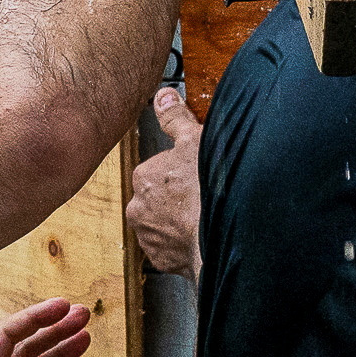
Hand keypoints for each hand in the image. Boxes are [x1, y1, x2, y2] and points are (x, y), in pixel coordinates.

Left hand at [127, 87, 202, 276]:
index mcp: (143, 176)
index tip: (195, 175)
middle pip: (157, 198)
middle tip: (200, 198)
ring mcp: (148, 236)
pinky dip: (183, 244)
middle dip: (175, 199)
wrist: (218, 238)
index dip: (179, 172)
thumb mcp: (195, 140)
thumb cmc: (208, 189)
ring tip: (202, 218)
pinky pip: (171, 249)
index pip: (157, 171)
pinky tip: (201, 236)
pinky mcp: (161, 260)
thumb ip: (175, 118)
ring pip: (163, 224)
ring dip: (178, 222)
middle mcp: (137, 207)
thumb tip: (163, 96)